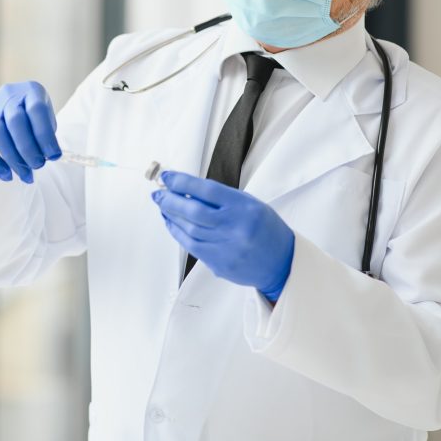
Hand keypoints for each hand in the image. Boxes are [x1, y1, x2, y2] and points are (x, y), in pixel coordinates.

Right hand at [0, 81, 61, 182]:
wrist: (13, 105)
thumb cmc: (34, 117)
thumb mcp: (46, 119)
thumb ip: (46, 135)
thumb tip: (47, 157)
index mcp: (31, 91)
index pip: (37, 110)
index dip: (45, 135)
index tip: (54, 156)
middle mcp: (9, 95)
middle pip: (15, 122)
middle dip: (28, 149)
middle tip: (38, 166)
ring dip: (12, 158)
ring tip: (25, 175)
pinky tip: (5, 174)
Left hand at [151, 171, 294, 300]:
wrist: (281, 262)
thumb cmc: (265, 229)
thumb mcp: (250, 204)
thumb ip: (221, 198)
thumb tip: (187, 189)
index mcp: (245, 208)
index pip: (207, 190)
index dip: (183, 182)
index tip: (168, 177)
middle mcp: (235, 228)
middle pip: (193, 211)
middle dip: (171, 200)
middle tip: (158, 192)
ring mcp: (226, 248)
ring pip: (189, 229)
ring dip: (171, 215)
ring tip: (162, 205)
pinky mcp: (218, 263)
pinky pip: (191, 246)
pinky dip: (177, 232)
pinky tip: (171, 223)